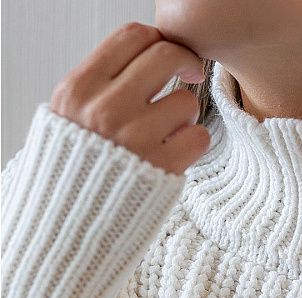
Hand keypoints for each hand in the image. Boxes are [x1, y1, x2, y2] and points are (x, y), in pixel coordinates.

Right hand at [49, 21, 210, 175]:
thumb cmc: (77, 168)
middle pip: (166, 57)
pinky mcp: (163, 168)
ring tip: (170, 130)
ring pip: (186, 100)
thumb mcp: (69, 115)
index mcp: (80, 90)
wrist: (71, 223)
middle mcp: (106, 110)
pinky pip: (199, 137)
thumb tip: (149, 51)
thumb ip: (101, 84)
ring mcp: (136, 139)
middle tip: (190, 73)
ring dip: (186, 113)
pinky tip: (176, 152)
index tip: (168, 52)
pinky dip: (193, 143)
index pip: (132, 37)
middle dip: (186, 62)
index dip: (159, 40)